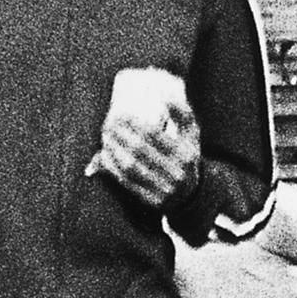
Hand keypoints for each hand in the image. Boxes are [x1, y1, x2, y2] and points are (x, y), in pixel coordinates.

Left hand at [88, 71, 200, 207]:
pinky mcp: (153, 202)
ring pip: (130, 167)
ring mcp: (165, 190)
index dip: (133, 123)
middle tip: (107, 123)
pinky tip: (104, 155)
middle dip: (119, 135)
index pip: (154, 135)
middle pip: (139, 150)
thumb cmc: (185, 154)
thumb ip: (183, 113)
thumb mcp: (192, 134)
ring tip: (104, 137)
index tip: (119, 113)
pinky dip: (112, 168)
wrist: (190, 194)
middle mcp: (177, 174)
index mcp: (187, 154)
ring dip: (112, 150)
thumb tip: (165, 95)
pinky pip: (127, 182)